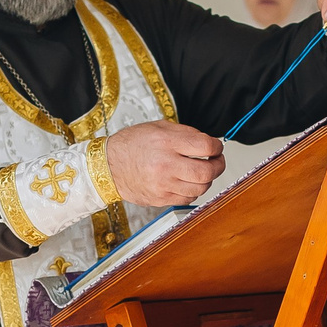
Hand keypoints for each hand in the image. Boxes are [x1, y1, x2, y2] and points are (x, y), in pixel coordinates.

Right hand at [105, 121, 225, 205]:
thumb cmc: (132, 145)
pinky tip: (187, 182)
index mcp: (166, 142)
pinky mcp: (160, 199)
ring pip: (200, 188)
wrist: (108, 166)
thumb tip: (209, 144)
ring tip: (201, 172)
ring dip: (206, 180)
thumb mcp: (158, 128)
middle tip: (217, 161)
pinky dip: (193, 190)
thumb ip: (186, 134)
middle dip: (218, 166)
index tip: (216, 147)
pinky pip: (188, 199)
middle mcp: (165, 165)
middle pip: (207, 172)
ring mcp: (163, 185)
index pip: (205, 146)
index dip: (217, 147)